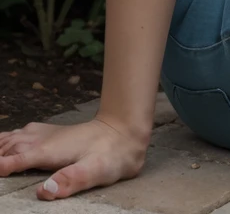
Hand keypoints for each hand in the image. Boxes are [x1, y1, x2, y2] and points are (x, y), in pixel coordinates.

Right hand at [0, 114, 147, 200]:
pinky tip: (11, 139)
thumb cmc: (112, 154)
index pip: (16, 160)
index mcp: (50, 152)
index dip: (2, 166)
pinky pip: (25, 133)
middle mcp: (45, 141)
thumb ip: (72, 179)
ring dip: (2, 145)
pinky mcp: (55, 133)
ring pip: (16, 138)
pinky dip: (11, 137)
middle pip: (11, 147)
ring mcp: (49, 135)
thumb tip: (45, 191)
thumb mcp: (96, 170)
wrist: (125, 131)